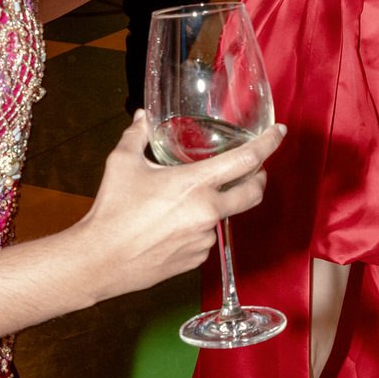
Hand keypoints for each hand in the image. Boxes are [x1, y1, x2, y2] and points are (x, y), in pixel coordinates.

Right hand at [77, 114, 286, 301]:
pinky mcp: (196, 258)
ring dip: (217, 203)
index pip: (246, 160)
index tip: (278, 133)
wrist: (100, 260)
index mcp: (196, 184)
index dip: (268, 143)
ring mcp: (205, 238)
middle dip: (259, 178)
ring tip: (186, 200)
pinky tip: (174, 224)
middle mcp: (208, 212)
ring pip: (224, 215)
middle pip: (254, 193)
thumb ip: (138, 135)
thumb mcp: (123, 163)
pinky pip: (206, 237)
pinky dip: (199, 226)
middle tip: (252, 169)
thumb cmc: (112, 211)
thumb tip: (142, 117)